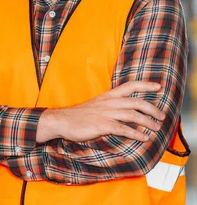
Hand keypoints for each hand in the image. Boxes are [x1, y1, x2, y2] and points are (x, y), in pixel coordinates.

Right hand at [37, 81, 164, 143]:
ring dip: (148, 122)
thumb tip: (123, 111)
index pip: (130, 86)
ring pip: (133, 115)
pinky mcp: (102, 125)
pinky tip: (143, 138)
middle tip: (161, 115)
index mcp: (107, 96)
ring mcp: (106, 114)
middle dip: (152, 109)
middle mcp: (109, 102)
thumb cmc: (78, 115)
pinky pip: (123, 129)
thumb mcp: (95, 105)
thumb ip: (109, 106)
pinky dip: (136, 134)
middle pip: (137, 102)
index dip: (145, 85)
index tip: (158, 87)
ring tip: (156, 128)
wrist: (61, 120)